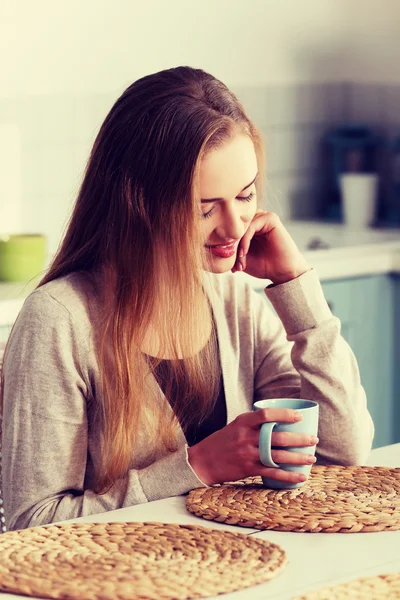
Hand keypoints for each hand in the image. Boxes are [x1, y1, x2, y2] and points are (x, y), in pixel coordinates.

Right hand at [187, 408, 318, 485]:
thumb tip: (279, 420)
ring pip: (278, 456)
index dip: (284, 415)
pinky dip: (288, 476)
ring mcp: (247, 454)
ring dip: (298, 458)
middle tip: (314, 440)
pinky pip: (272, 473)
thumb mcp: (236, 425)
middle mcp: (246, 437)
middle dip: (299, 439)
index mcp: (243, 422)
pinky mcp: (248, 469)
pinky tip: (300, 477)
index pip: (266, 415)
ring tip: (312, 458)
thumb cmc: (223, 441)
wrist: (204, 461)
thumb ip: (254, 423)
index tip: (299, 417)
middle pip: (278, 437)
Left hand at [231, 211, 310, 283]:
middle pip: (234, 225)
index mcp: (250, 227)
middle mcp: (257, 219)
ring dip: (237, 243)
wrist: (282, 273)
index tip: (228, 263)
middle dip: (230, 244)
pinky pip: (251, 226)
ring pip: (241, 226)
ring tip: (240, 259)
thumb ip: (229, 250)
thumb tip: (211, 247)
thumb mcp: (240, 258)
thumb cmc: (263, 266)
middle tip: (232, 262)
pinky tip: (244, 253)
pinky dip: (244, 240)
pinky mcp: (271, 218)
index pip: (230, 227)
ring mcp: (264, 217)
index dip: (226, 244)